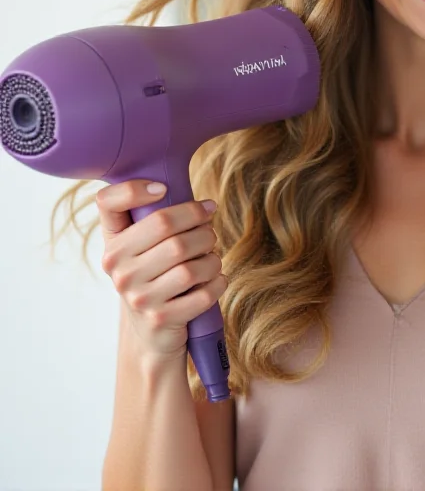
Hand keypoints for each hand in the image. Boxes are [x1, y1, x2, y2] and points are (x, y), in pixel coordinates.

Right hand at [96, 180, 227, 363]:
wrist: (153, 333)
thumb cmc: (158, 277)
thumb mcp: (145, 249)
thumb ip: (159, 219)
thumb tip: (206, 206)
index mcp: (113, 245)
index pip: (109, 203)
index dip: (135, 189)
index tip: (163, 188)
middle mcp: (119, 270)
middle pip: (169, 229)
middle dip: (200, 226)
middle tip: (210, 231)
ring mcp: (138, 297)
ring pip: (191, 263)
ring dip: (212, 258)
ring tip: (212, 259)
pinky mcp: (160, 319)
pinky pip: (203, 292)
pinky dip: (217, 282)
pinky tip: (215, 280)